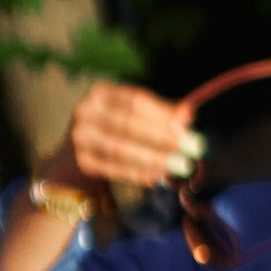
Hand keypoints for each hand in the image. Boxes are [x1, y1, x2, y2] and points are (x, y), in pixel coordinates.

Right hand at [59, 77, 205, 194]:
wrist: (76, 160)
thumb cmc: (116, 132)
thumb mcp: (134, 118)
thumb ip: (161, 114)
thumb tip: (189, 113)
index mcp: (101, 93)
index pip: (135, 100)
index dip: (163, 110)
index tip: (190, 121)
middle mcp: (85, 111)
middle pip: (128, 123)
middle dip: (164, 136)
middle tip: (195, 147)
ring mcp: (79, 137)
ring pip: (120, 147)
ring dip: (154, 157)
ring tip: (182, 165)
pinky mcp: (81, 161)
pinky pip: (112, 168)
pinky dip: (137, 173)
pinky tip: (159, 177)